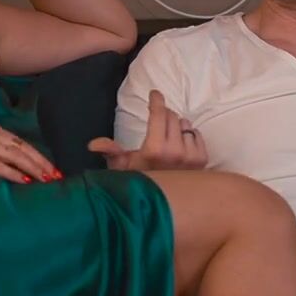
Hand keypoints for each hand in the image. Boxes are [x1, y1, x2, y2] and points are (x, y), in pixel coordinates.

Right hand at [0, 122, 60, 183]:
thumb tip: (2, 162)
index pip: (21, 143)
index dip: (38, 155)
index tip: (50, 167)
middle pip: (23, 149)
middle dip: (42, 163)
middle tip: (57, 176)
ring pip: (16, 157)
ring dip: (33, 169)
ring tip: (47, 180)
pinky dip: (14, 174)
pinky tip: (25, 181)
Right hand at [87, 90, 207, 171]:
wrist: (166, 202)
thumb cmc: (141, 180)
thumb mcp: (122, 168)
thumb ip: (110, 152)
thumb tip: (93, 144)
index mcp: (154, 149)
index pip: (159, 114)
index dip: (156, 100)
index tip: (154, 93)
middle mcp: (175, 150)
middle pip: (171, 115)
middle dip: (163, 115)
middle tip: (156, 125)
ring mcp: (191, 155)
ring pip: (185, 124)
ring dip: (177, 127)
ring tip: (168, 140)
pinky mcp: (202, 159)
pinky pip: (196, 134)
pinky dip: (189, 136)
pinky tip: (180, 147)